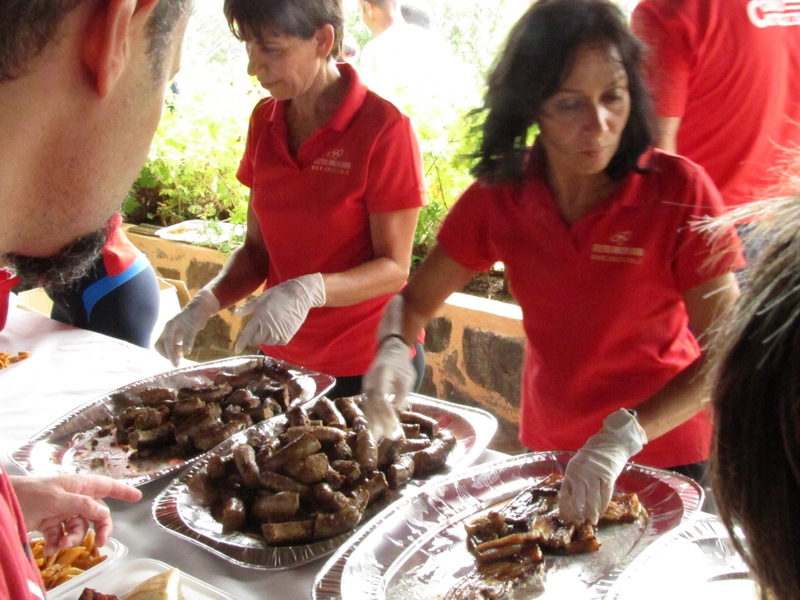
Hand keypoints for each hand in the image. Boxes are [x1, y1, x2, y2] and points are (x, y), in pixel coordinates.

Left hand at [12, 474, 141, 555]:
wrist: (4, 504)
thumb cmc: (31, 493)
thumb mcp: (59, 498)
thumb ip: (82, 505)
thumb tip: (101, 512)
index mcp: (78, 485)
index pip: (106, 486)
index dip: (122, 491)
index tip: (138, 497)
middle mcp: (73, 498)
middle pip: (96, 513)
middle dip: (99, 528)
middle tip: (101, 543)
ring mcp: (61, 511)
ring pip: (79, 527)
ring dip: (73, 539)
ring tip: (61, 545)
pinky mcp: (49, 524)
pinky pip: (62, 536)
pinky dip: (58, 544)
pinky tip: (50, 548)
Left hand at [155, 288, 219, 366]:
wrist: (200, 307)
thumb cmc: (189, 321)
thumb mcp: (181, 331)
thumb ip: (176, 341)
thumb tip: (175, 355)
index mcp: (166, 329)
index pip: (158, 344)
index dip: (163, 353)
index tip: (173, 359)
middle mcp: (169, 327)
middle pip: (162, 344)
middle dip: (167, 355)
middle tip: (175, 364)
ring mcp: (178, 326)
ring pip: (171, 341)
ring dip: (173, 353)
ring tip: (179, 360)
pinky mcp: (190, 325)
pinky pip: (186, 337)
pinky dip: (185, 345)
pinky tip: (187, 352)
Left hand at [234, 273, 325, 352]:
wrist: (299, 295)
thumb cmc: (279, 294)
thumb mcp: (261, 298)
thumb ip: (248, 307)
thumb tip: (236, 313)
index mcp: (259, 317)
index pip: (247, 334)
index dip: (241, 343)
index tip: (236, 350)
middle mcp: (267, 327)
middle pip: (256, 340)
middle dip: (255, 338)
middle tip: (258, 330)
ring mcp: (278, 332)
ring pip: (268, 342)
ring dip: (266, 338)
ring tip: (270, 328)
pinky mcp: (288, 335)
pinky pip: (279, 342)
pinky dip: (277, 339)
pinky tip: (279, 330)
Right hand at [362, 336, 415, 440]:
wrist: (389, 350)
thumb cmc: (400, 364)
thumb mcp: (407, 376)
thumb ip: (403, 391)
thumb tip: (399, 407)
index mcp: (381, 374)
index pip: (380, 396)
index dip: (385, 411)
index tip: (393, 424)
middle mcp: (370, 381)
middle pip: (372, 404)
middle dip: (379, 421)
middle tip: (389, 436)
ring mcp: (367, 386)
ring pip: (368, 406)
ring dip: (374, 423)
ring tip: (379, 438)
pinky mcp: (367, 391)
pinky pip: (368, 406)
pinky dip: (371, 418)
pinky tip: (374, 430)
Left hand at [558, 409, 646, 524]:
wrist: (610, 442)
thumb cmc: (592, 455)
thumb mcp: (578, 465)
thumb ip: (574, 480)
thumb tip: (570, 499)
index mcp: (572, 472)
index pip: (565, 493)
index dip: (565, 507)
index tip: (565, 518)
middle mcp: (581, 474)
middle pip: (578, 499)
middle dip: (578, 514)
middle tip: (579, 524)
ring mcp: (595, 475)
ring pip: (592, 499)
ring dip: (591, 512)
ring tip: (591, 522)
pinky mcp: (608, 476)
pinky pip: (605, 494)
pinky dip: (603, 504)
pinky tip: (601, 512)